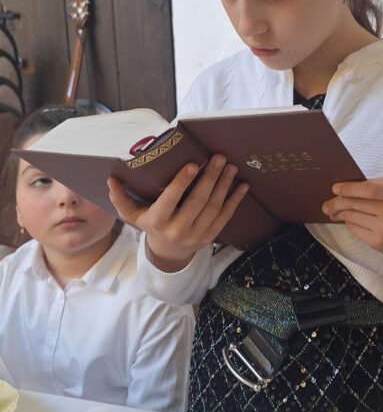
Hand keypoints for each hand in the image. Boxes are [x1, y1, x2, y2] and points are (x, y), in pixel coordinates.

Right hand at [107, 154, 248, 270]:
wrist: (167, 254)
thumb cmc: (150, 225)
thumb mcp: (133, 214)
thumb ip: (120, 198)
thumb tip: (111, 179)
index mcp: (158, 221)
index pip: (170, 200)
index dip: (182, 182)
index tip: (193, 164)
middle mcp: (178, 229)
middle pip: (197, 201)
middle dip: (209, 178)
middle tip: (218, 157)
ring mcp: (196, 234)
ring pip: (213, 208)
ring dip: (224, 185)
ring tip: (230, 166)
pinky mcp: (210, 236)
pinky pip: (225, 217)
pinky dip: (235, 200)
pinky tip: (242, 185)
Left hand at [322, 176, 382, 273]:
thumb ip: (376, 184)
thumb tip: (346, 187)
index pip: (368, 189)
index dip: (348, 188)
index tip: (335, 188)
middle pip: (354, 203)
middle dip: (336, 202)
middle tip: (327, 202)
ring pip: (351, 216)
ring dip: (339, 213)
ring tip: (333, 210)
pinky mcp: (377, 242)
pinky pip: (354, 228)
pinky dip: (348, 222)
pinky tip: (347, 219)